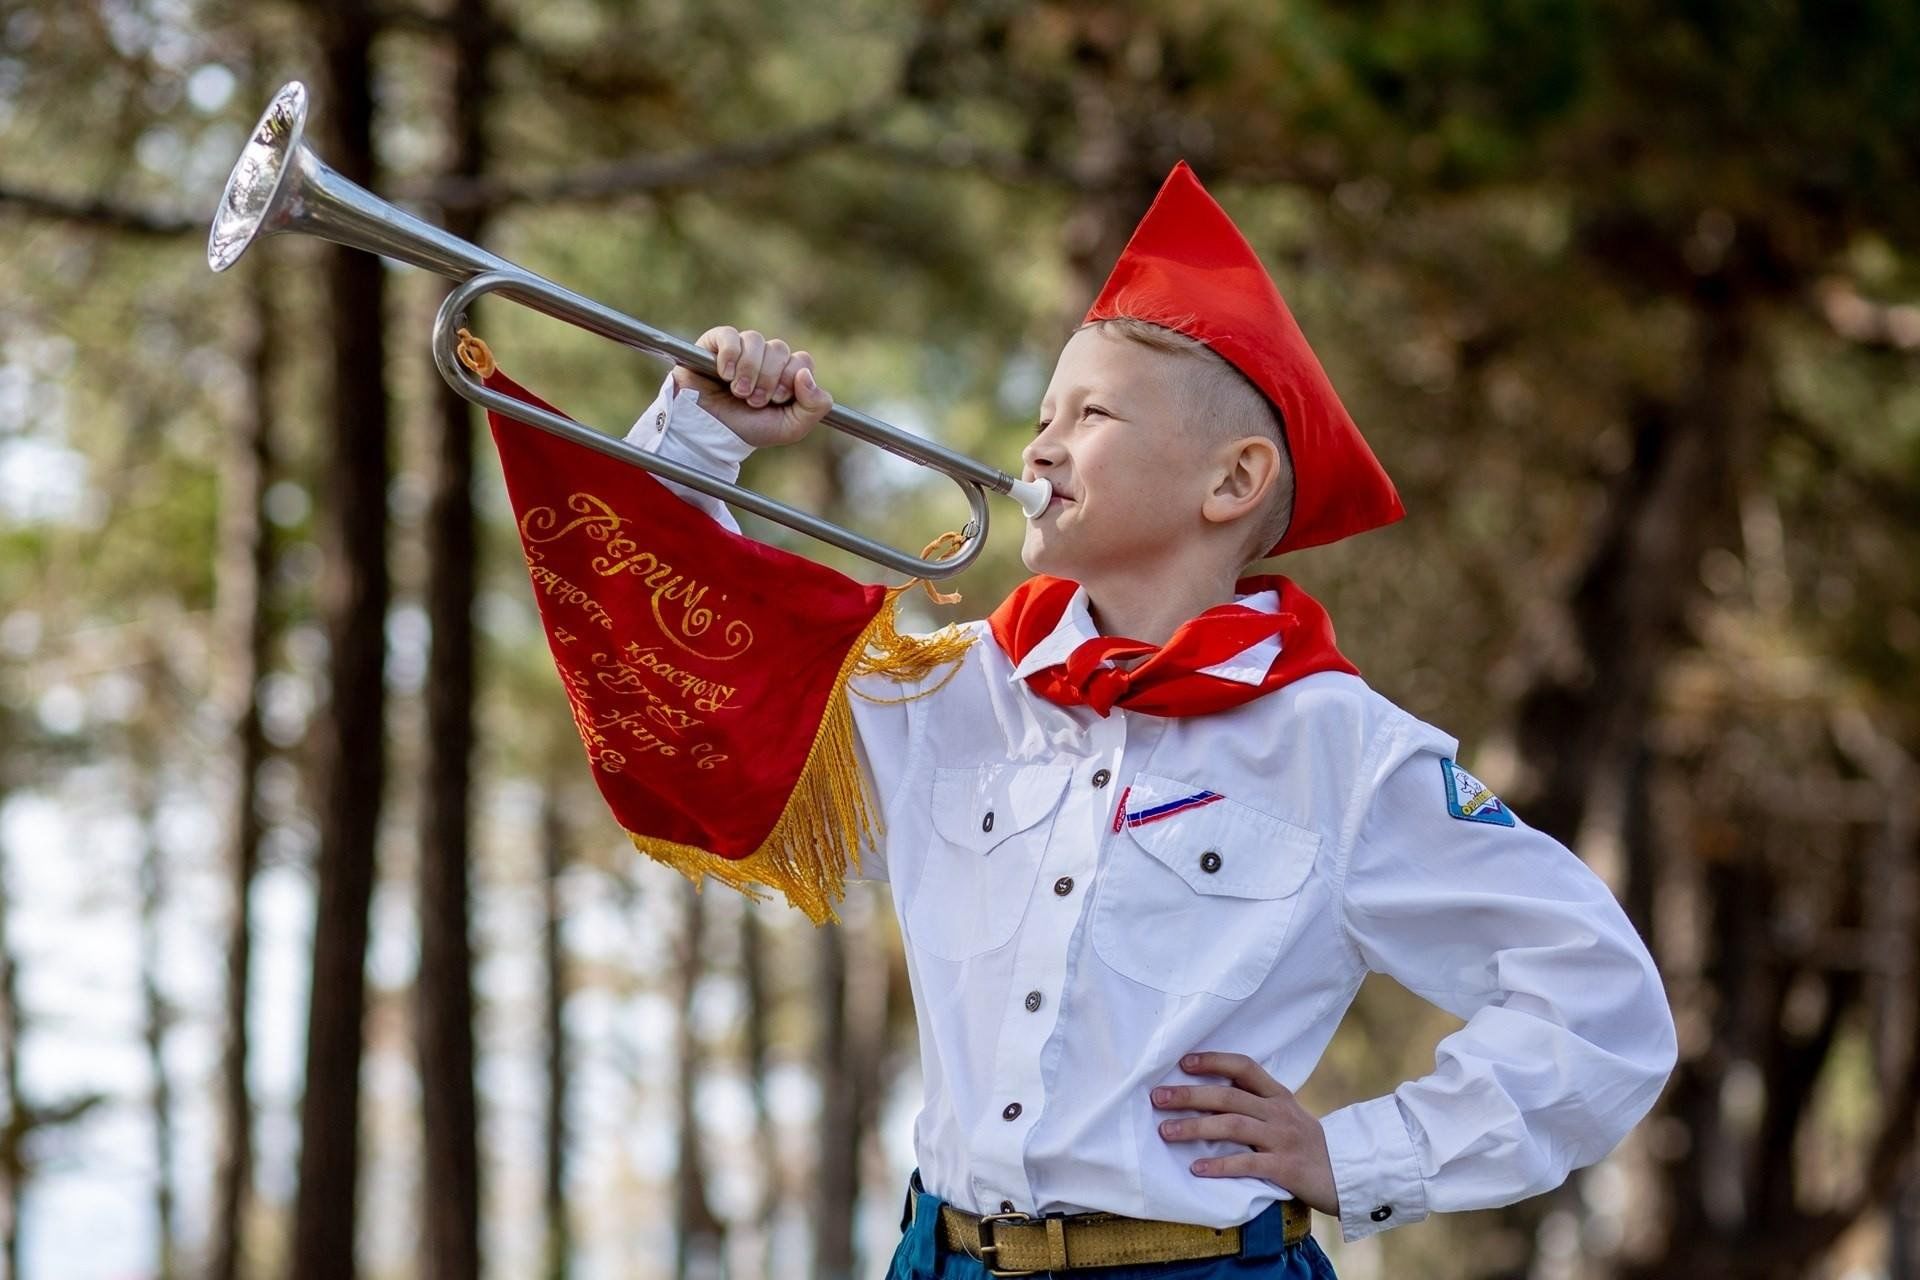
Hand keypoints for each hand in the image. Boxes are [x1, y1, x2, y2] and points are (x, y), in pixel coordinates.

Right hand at [671, 325, 832, 447]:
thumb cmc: (748, 429)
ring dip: (749, 370)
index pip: (802, 360)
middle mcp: (765, 358)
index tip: (777, 399)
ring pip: (755, 340)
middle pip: (779, 349)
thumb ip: (815, 406)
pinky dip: (730, 356)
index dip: (791, 378)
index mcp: (785, 374)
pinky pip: (730, 335)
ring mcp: (740, 348)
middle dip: (768, 379)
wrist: (708, 434)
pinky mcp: (715, 343)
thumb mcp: (791, 428)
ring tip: (738, 392)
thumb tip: (807, 373)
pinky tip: (724, 375)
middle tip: (754, 400)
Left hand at [1151, 1051, 1339, 1216]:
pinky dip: (1220, 1165)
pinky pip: (1248, 1163)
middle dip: (1190, 1095)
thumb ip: (1255, 1104)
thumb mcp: (1285, 1116)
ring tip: (1166, 1131)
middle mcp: (1279, 1112)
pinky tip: (1196, 1168)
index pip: (1243, 1067)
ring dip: (1196, 1127)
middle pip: (1228, 1096)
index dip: (1213, 1061)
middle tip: (1157, 1097)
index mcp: (1277, 1095)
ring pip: (1233, 1126)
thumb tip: (1206, 1096)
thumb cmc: (1306, 1145)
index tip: (1182, 1062)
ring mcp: (1283, 1138)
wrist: (1347, 1175)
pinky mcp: (1286, 1167)